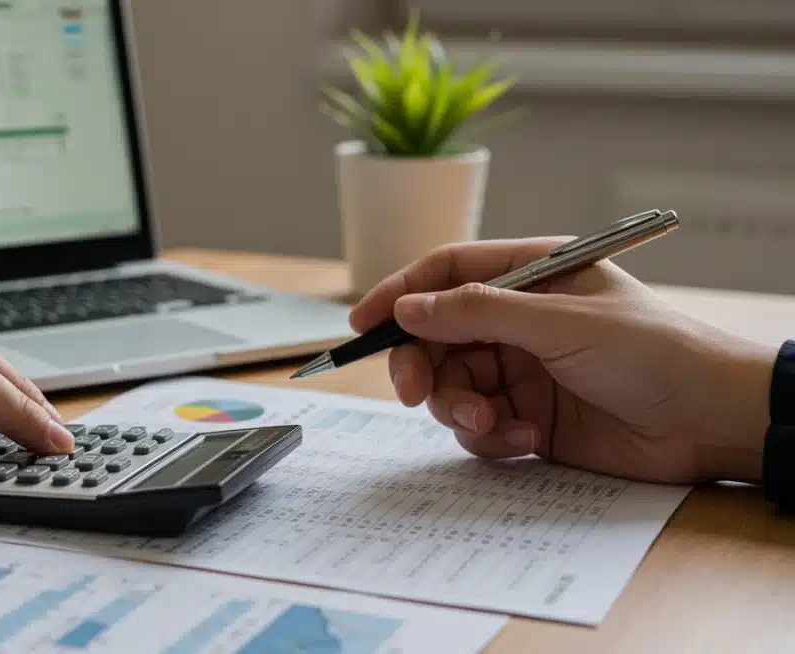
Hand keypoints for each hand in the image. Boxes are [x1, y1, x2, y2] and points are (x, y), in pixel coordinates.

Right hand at [350, 238, 776, 484]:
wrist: (709, 422)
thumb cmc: (652, 352)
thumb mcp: (560, 323)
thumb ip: (479, 312)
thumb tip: (409, 307)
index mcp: (531, 275)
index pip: (447, 272)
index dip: (400, 293)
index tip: (362, 323)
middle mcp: (519, 320)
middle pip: (437, 335)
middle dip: (421, 364)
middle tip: (415, 392)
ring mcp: (522, 370)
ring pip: (453, 385)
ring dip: (459, 408)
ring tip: (492, 425)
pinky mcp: (529, 418)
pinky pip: (480, 426)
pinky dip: (491, 436)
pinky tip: (526, 440)